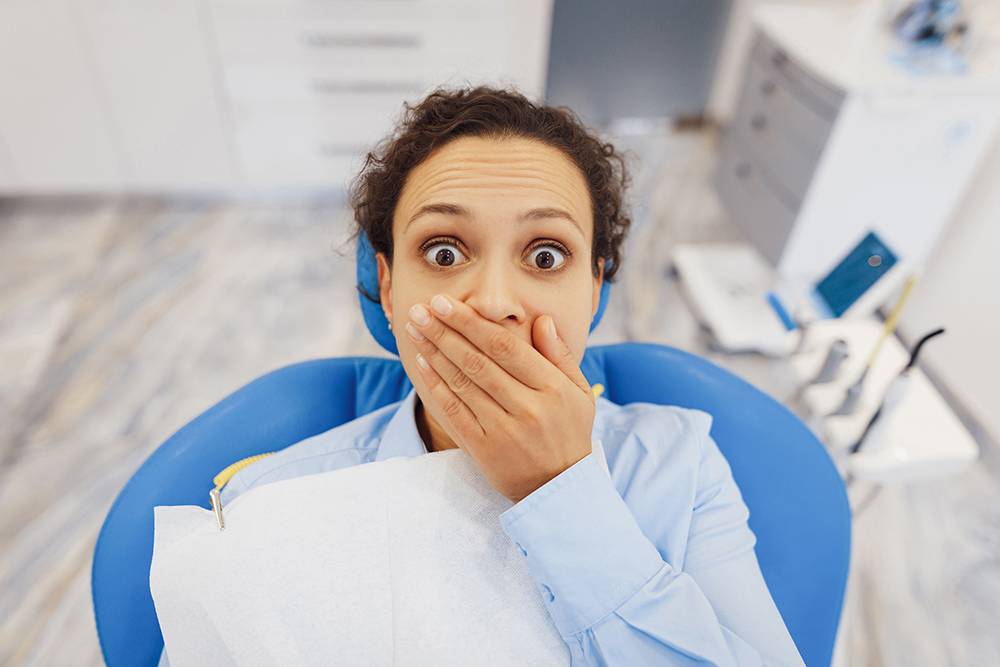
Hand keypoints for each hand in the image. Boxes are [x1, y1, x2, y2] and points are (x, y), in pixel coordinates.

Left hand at [405, 295, 595, 502]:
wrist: (558, 488)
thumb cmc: (569, 432)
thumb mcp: (579, 392)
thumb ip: (560, 355)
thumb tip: (543, 320)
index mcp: (552, 388)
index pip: (505, 347)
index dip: (472, 323)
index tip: (446, 304)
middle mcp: (528, 408)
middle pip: (478, 361)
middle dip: (445, 331)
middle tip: (420, 309)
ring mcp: (504, 430)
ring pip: (463, 383)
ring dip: (435, 353)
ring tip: (415, 329)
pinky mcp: (484, 449)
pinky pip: (455, 411)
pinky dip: (437, 385)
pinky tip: (423, 363)